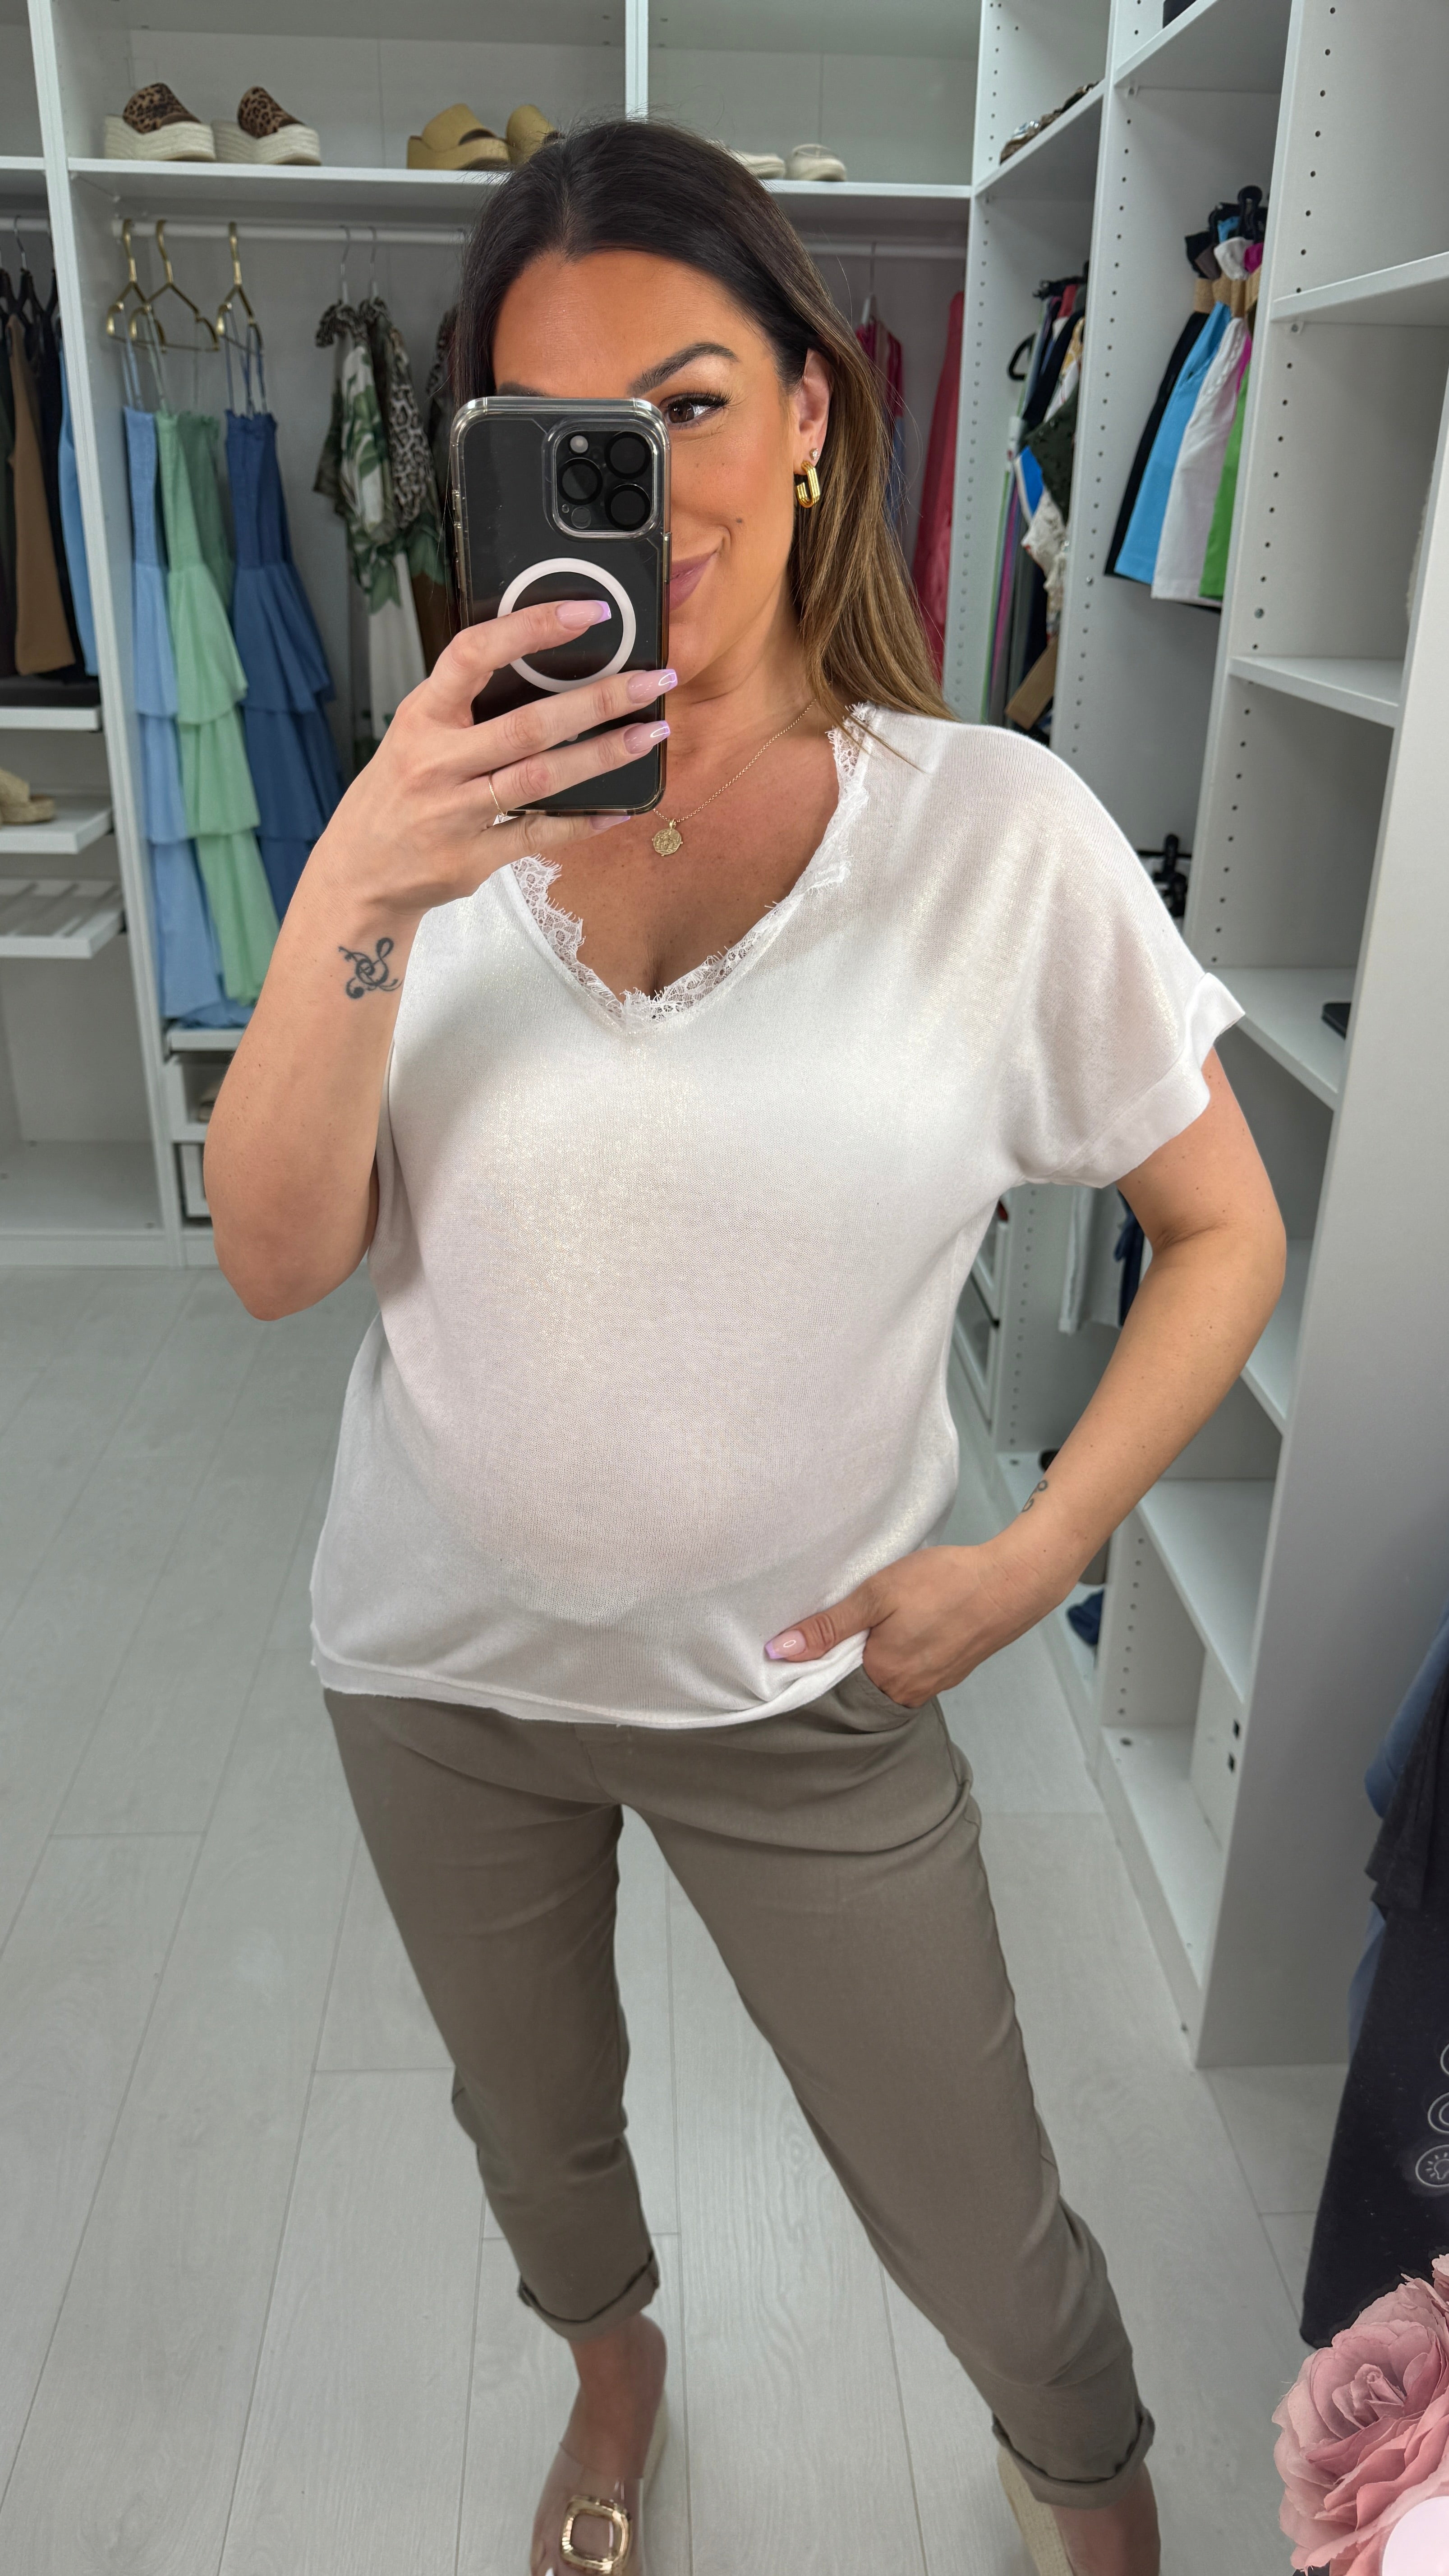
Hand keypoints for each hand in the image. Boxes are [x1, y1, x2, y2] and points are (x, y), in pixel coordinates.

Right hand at [312, 600, 675, 921]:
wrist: (358, 874)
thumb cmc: (398, 792)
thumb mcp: (416, 733)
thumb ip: (467, 703)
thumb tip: (543, 661)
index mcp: (422, 716)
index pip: (475, 654)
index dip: (531, 628)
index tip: (588, 612)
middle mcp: (437, 762)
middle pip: (527, 724)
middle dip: (599, 699)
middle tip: (653, 680)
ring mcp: (455, 814)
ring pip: (541, 779)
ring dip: (603, 755)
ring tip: (651, 734)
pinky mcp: (472, 859)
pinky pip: (539, 837)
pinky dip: (583, 822)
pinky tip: (622, 808)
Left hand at [763, 1538, 1073, 1706]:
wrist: (1012, 1582)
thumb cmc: (945, 1583)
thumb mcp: (878, 1595)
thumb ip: (829, 1626)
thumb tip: (778, 1651)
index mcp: (884, 1677)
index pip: (831, 1684)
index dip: (817, 1662)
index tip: (807, 1638)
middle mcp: (908, 1692)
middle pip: (859, 1684)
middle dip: (847, 1659)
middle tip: (845, 1623)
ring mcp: (933, 1685)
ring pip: (887, 1676)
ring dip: (875, 1654)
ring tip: (876, 1620)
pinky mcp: (950, 1672)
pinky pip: (912, 1670)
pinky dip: (901, 1652)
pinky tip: (906, 1625)